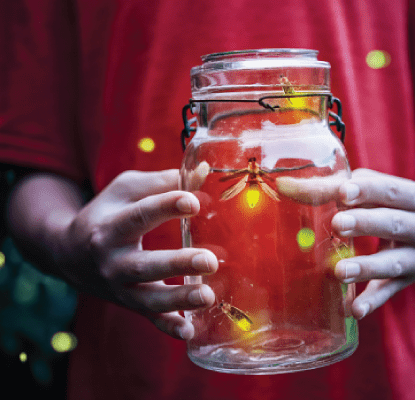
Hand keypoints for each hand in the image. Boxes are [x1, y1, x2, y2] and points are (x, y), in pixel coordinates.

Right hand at [55, 170, 216, 339]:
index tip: (193, 201)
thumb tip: (203, 172)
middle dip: (177, 264)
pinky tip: (189, 330)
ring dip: (178, 300)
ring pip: (148, 298)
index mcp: (110, 226)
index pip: (139, 215)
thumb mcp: (126, 191)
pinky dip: (167, 327)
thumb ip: (163, 182)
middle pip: (144, 266)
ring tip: (208, 296)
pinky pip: (148, 319)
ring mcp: (119, 287)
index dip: (166, 206)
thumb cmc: (107, 213)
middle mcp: (111, 261)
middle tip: (210, 261)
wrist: (67, 252)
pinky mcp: (129, 303)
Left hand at [331, 169, 414, 319]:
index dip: (368, 190)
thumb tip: (284, 186)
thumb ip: (334, 187)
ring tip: (340, 271)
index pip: (392, 191)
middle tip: (337, 224)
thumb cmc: (389, 204)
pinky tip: (353, 309)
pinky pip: (388, 293)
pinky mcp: (408, 281)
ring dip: (367, 268)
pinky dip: (372, 302)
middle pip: (395, 224)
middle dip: (366, 224)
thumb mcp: (373, 190)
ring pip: (393, 263)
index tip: (343, 192)